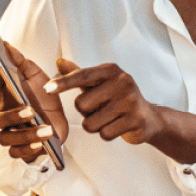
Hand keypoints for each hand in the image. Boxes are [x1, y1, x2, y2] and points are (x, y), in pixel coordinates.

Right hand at [0, 42, 68, 163]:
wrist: (60, 121)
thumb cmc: (43, 98)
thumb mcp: (36, 76)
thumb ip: (20, 62)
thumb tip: (6, 45)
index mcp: (4, 97)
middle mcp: (3, 117)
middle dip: (9, 117)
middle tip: (30, 109)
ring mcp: (11, 134)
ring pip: (5, 139)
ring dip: (26, 135)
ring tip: (46, 130)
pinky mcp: (22, 149)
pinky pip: (18, 153)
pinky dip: (29, 148)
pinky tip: (43, 142)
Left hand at [43, 60, 161, 144]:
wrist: (149, 117)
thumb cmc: (118, 98)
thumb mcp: (99, 83)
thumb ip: (78, 74)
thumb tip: (59, 62)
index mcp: (111, 70)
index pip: (81, 76)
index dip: (63, 83)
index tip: (47, 89)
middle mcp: (122, 82)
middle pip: (81, 105)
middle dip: (85, 112)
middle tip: (101, 108)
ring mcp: (130, 101)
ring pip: (91, 123)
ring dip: (95, 125)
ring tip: (109, 118)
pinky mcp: (136, 120)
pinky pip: (105, 134)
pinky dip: (106, 134)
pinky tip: (117, 126)